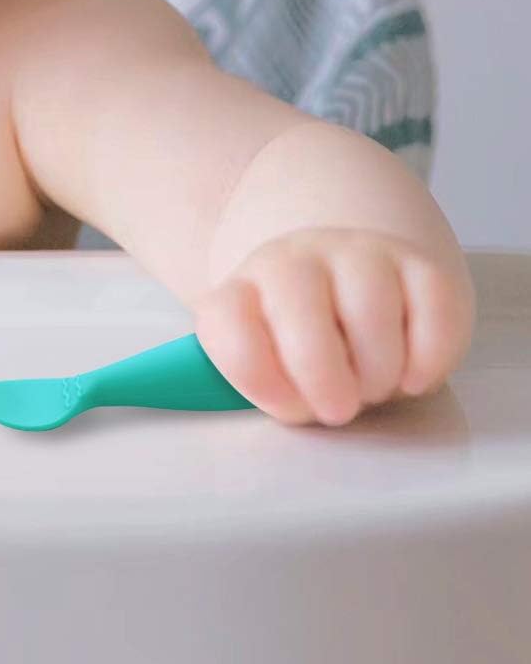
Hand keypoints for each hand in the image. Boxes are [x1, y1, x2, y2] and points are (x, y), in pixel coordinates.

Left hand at [190, 227, 475, 426]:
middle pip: (300, 316)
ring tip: (374, 386)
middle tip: (337, 409)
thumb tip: (294, 403)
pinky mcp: (420, 266)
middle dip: (323, 379)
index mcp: (245, 289)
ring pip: (371, 313)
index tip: (287, 406)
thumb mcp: (271, 362)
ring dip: (378, 373)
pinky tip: (414, 377)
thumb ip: (267, 383)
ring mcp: (358, 255)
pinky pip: (435, 311)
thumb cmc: (305, 340)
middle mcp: (295, 261)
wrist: (348, 276)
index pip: (227, 322)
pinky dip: (429, 360)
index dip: (256, 377)